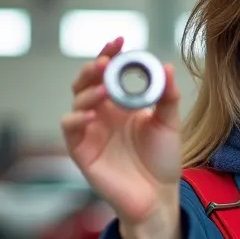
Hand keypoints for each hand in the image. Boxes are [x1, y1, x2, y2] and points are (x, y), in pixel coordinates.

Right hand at [61, 37, 182, 227]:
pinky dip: (76, 118)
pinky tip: (92, 114)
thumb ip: (167, 97)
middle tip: (105, 61)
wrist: (159, 197)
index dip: (110, 54)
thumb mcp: (169, 124)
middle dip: (93, 67)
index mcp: (121, 103)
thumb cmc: (162, 160)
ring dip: (88, 91)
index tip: (120, 41)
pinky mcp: (82, 151)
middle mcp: (102, 113)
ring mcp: (90, 131)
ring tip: (103, 88)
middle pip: (87, 81)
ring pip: (77, 101)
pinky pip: (71, 129)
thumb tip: (165, 67)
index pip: (109, 71)